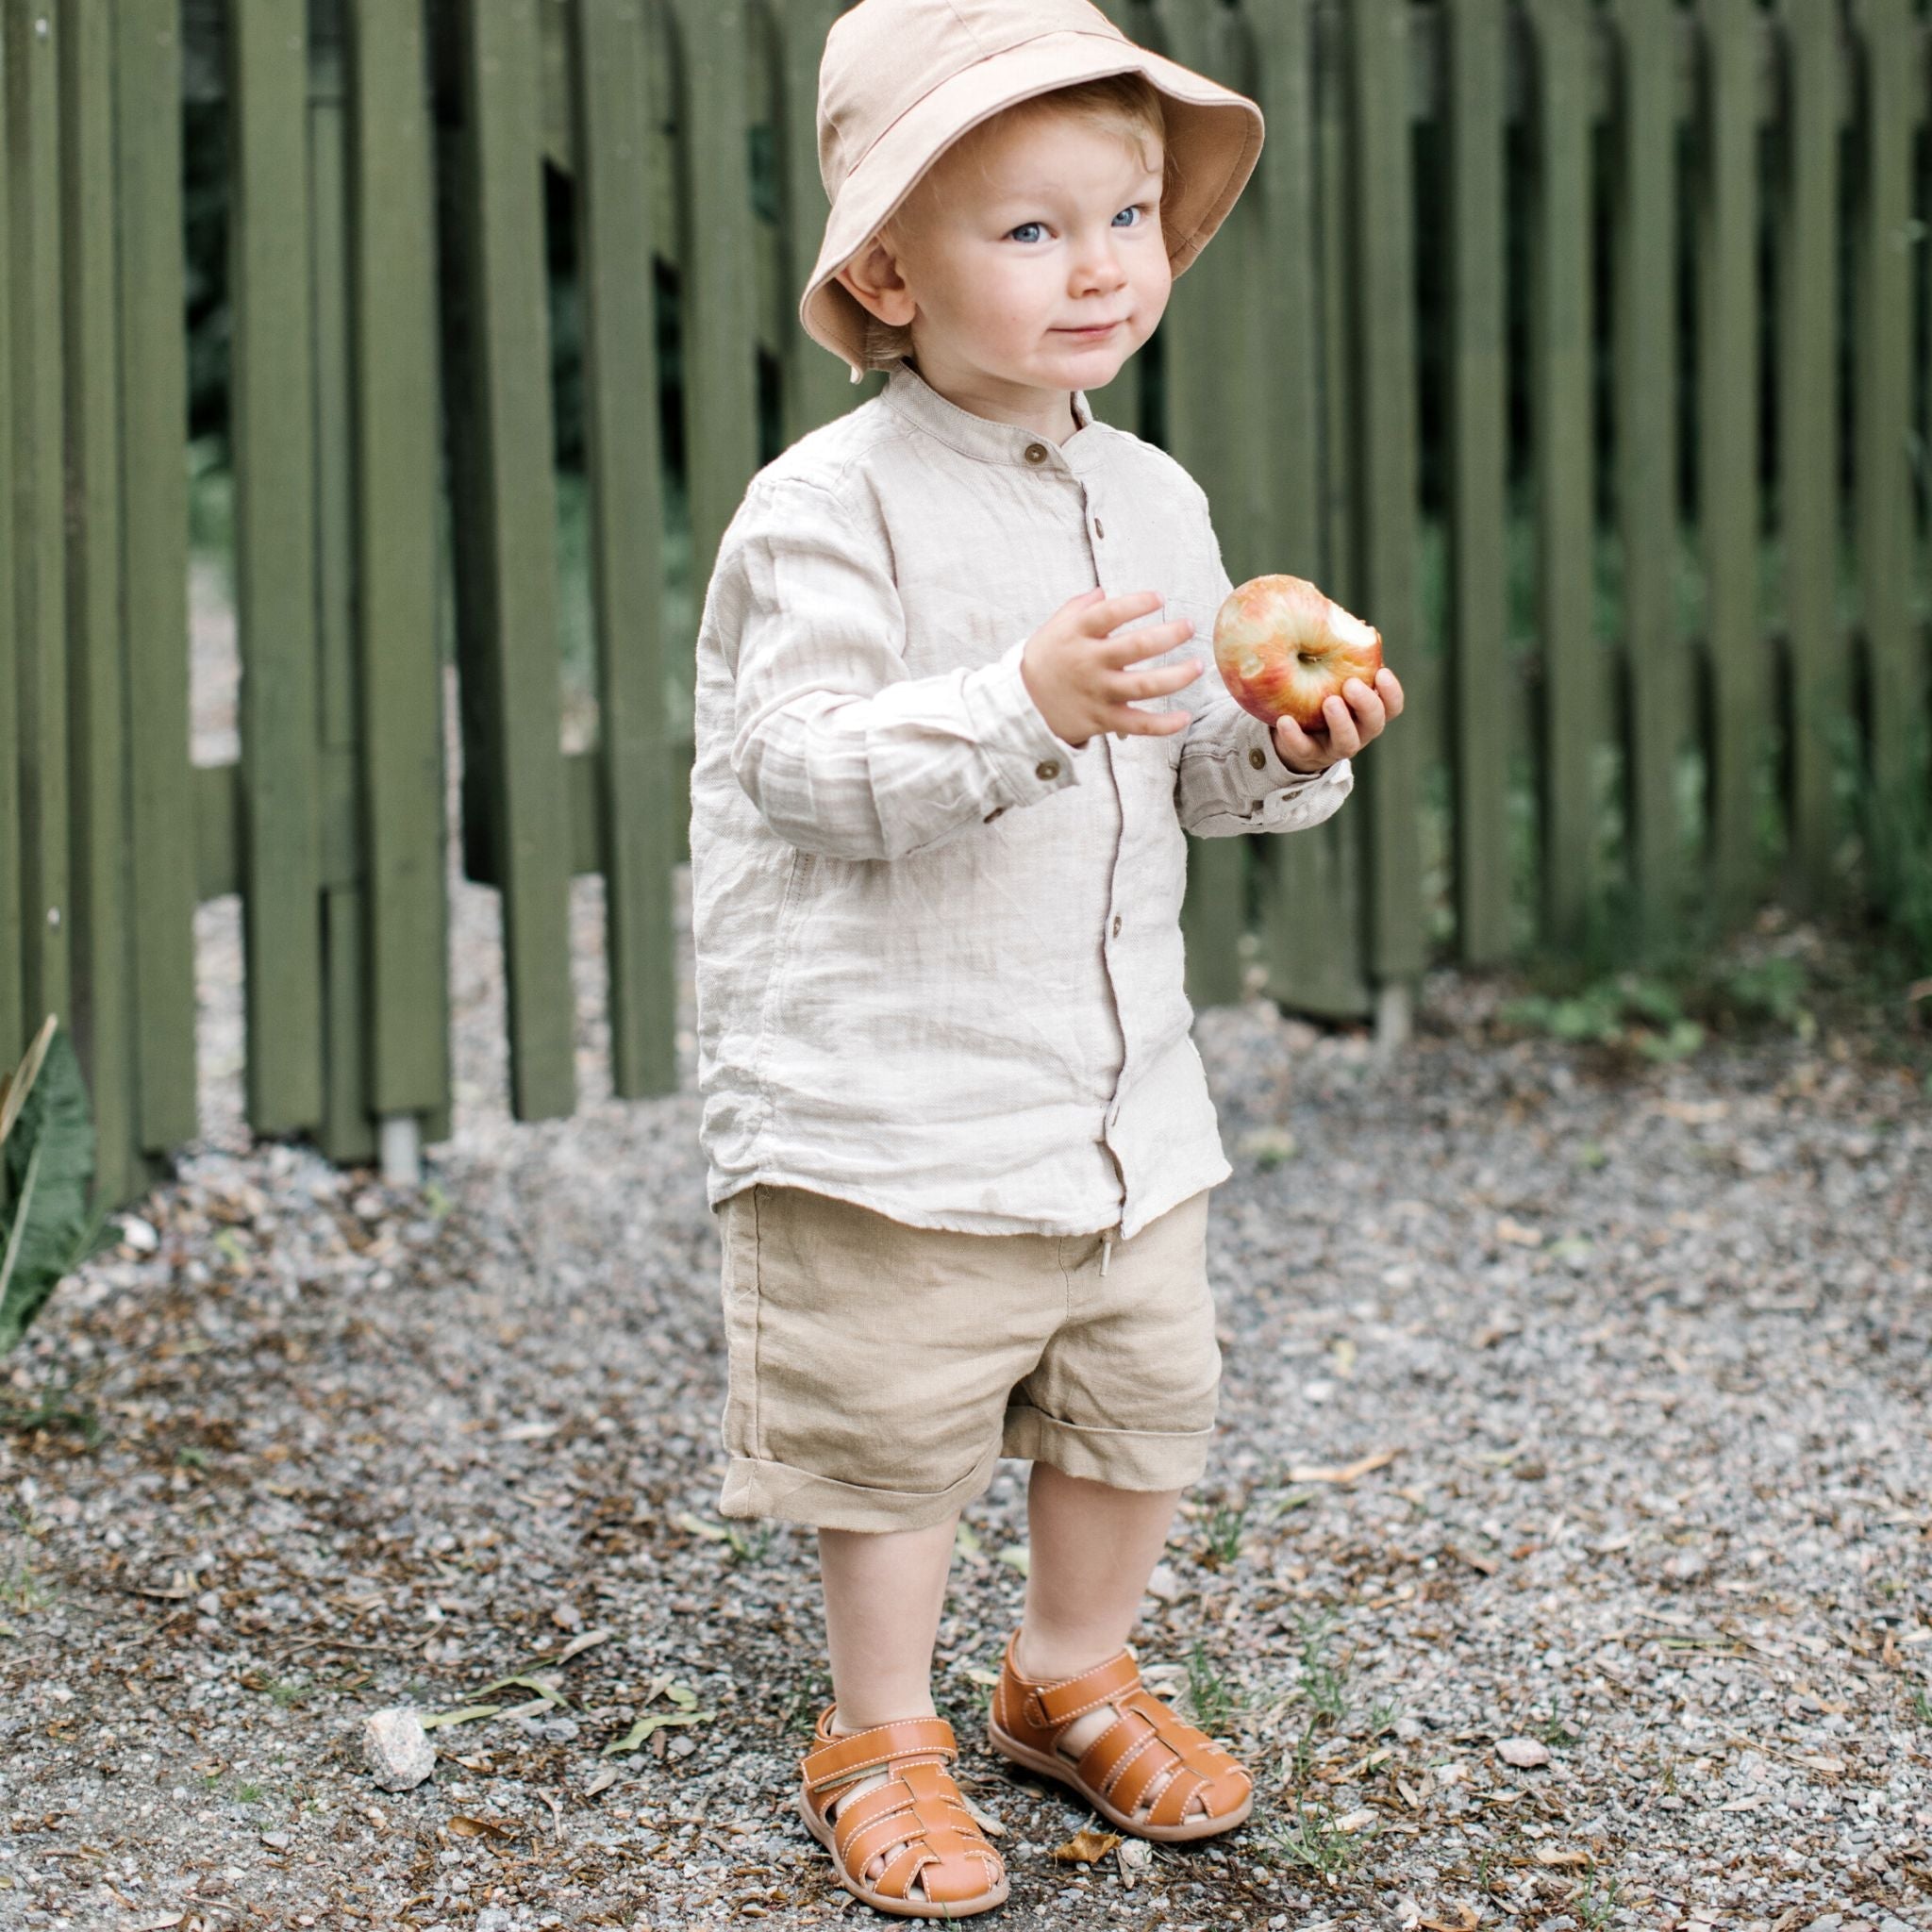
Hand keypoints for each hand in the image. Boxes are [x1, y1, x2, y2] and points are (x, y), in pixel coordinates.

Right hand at [1020, 588, 1203, 747]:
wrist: (1022, 707)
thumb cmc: (1044, 662)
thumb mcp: (1053, 628)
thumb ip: (1078, 607)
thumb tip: (1104, 591)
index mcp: (1078, 635)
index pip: (1110, 613)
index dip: (1137, 603)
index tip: (1159, 598)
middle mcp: (1090, 662)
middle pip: (1136, 647)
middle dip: (1169, 635)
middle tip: (1189, 627)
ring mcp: (1099, 692)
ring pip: (1144, 685)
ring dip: (1176, 676)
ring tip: (1197, 666)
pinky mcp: (1103, 719)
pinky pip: (1138, 724)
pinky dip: (1163, 725)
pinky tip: (1184, 717)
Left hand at [1273, 667, 1404, 772]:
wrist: (1293, 733)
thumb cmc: (1320, 693)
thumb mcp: (1332, 676)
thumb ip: (1340, 657)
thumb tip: (1337, 620)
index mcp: (1370, 711)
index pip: (1392, 706)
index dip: (1391, 692)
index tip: (1381, 673)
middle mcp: (1359, 731)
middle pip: (1374, 722)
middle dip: (1366, 704)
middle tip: (1351, 685)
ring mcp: (1335, 746)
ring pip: (1347, 741)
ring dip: (1340, 722)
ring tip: (1329, 702)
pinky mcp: (1309, 755)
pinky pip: (1304, 749)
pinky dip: (1294, 736)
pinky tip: (1284, 721)